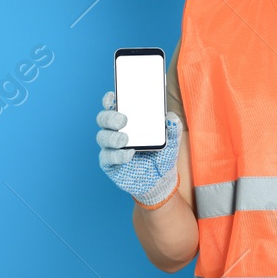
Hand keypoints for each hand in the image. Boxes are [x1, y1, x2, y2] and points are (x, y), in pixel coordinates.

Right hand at [97, 90, 181, 206]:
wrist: (159, 180)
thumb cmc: (162, 156)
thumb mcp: (172, 142)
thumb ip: (174, 129)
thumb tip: (171, 117)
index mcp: (128, 121)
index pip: (114, 106)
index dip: (110, 100)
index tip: (113, 97)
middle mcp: (115, 131)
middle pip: (103, 119)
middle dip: (110, 117)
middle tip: (123, 120)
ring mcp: (110, 147)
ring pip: (102, 137)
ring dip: (112, 137)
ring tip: (125, 140)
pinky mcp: (109, 163)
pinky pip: (107, 157)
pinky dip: (117, 155)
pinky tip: (129, 155)